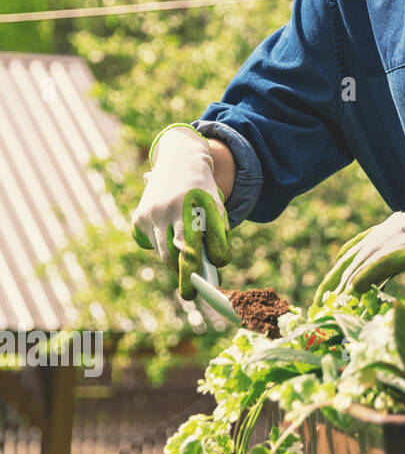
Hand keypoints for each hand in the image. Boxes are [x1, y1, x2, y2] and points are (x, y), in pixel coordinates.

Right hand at [130, 123, 230, 299]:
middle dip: (184, 273)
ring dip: (176, 261)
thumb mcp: (217, 209)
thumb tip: (215, 265)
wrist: (181, 163)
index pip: (189, 248)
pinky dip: (163, 246)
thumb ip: (217, 236)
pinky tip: (170, 233)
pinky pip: (152, 244)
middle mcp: (165, 209)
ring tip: (188, 262)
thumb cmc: (205, 193)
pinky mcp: (138, 218)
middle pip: (172, 255)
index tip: (199, 291)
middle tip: (193, 291)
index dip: (193, 271)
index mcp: (189, 207)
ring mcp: (148, 214)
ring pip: (162, 252)